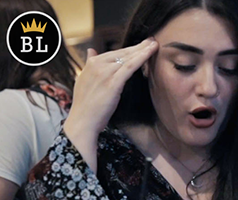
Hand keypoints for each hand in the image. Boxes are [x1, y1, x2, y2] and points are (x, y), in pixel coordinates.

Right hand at [63, 38, 158, 170]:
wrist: (82, 122)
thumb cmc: (86, 106)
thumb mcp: (84, 81)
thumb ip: (90, 65)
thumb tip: (91, 51)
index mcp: (91, 64)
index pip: (115, 53)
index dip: (129, 49)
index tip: (141, 44)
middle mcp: (97, 64)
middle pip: (122, 53)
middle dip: (138, 46)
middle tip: (152, 40)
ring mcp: (104, 72)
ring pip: (128, 57)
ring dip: (143, 49)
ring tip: (155, 44)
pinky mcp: (113, 82)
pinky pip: (130, 66)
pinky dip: (141, 57)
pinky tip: (151, 52)